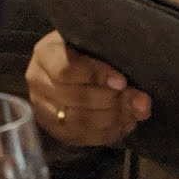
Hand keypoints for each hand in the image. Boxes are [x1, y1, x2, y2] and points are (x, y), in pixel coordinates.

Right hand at [25, 29, 151, 147]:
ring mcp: (42, 107)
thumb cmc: (92, 47)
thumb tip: (141, 101)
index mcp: (46, 53)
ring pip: (77, 121)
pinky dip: (106, 134)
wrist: (76, 59)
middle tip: (139, 101)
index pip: (65, 69)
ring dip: (112, 119)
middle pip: (74, 98)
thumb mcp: (98, 42)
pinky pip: (79, 137)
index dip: (96, 76)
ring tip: (135, 113)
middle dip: (112, 102)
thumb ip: (115, 60)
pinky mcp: (52, 128)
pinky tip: (124, 125)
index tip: (122, 82)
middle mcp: (38, 81)